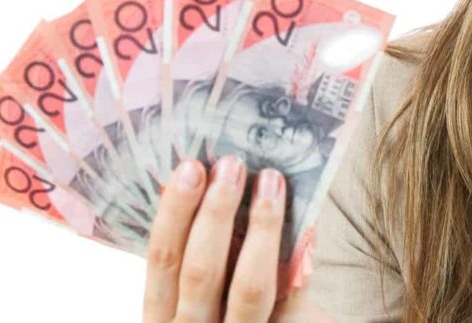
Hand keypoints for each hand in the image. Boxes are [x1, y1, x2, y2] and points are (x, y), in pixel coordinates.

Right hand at [143, 155, 299, 321]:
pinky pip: (293, 302)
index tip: (190, 166)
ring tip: (270, 180)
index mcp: (164, 313)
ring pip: (248, 287)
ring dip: (261, 227)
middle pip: (200, 271)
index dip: (175, 213)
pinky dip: (301, 259)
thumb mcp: (195, 294)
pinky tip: (308, 222)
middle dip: (216, 212)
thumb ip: (198, 255)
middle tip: (231, 164)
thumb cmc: (224, 312)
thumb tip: (216, 183)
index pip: (163, 261)